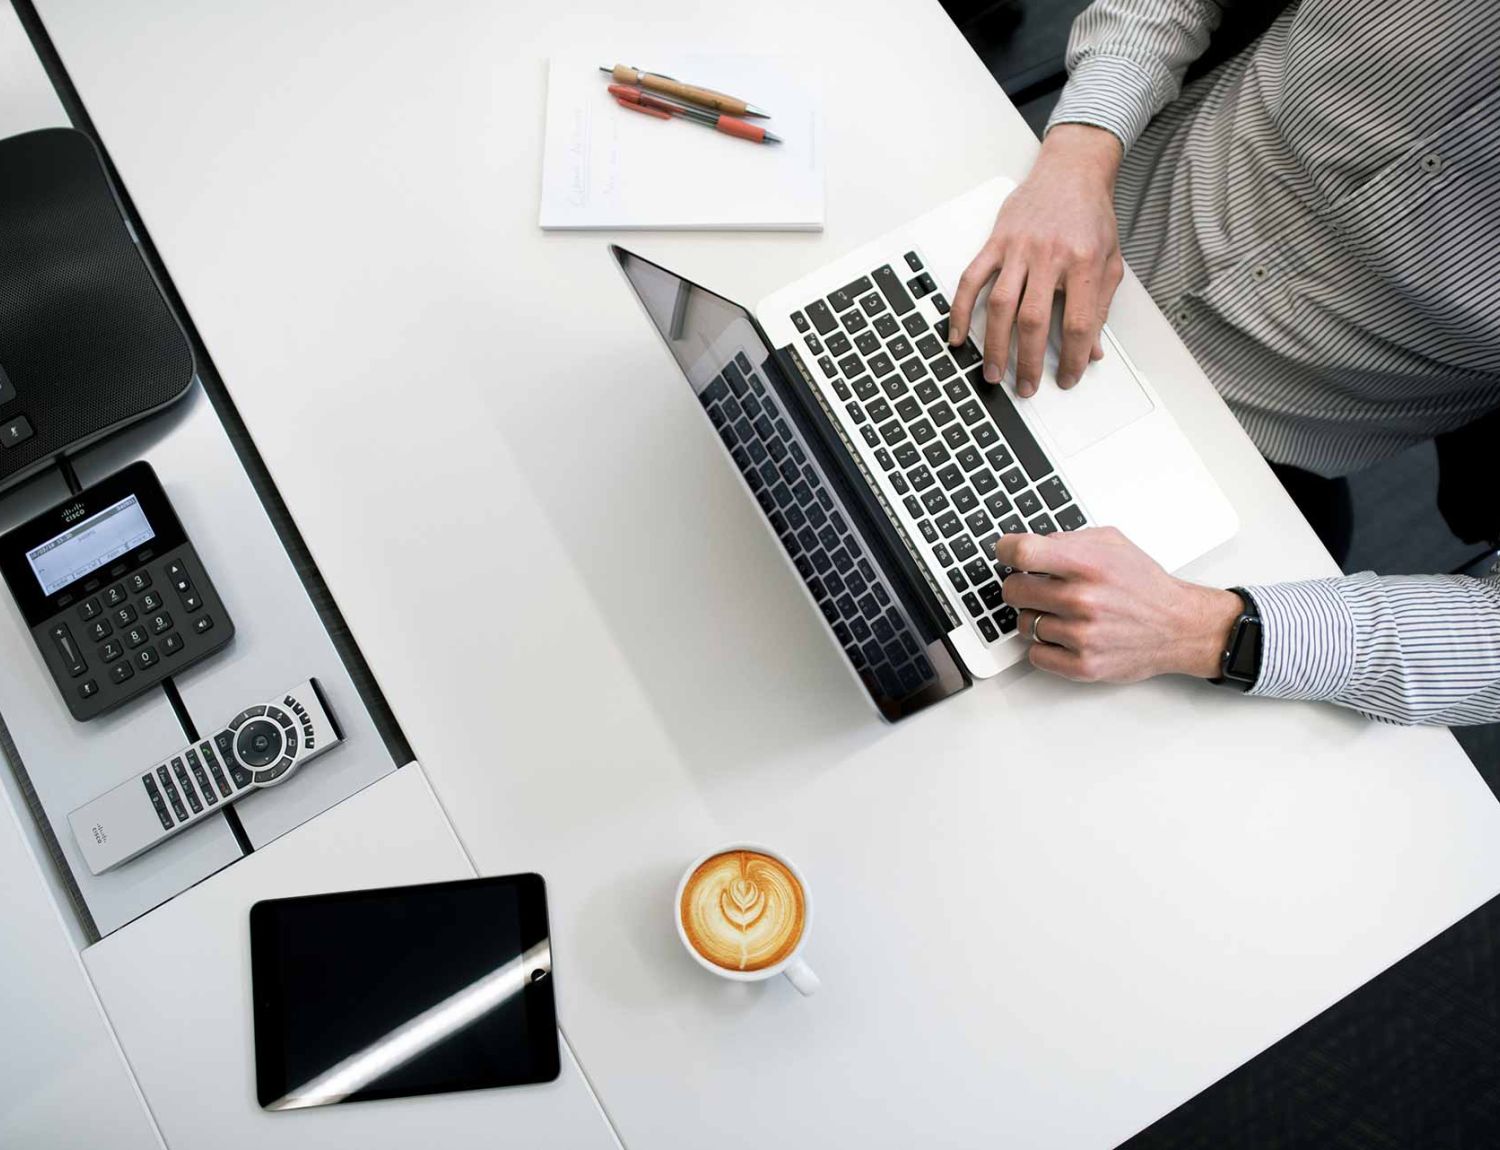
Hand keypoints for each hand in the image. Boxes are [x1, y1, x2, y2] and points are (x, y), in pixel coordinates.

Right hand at [948, 124, 1124, 396]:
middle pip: (1033, 320)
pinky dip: (960, 310)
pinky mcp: (996, 242)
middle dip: (1029, 361)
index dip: (1074, 357)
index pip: (1078, 322)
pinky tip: (957, 335)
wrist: (1071, 171)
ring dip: (994, 344)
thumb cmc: (1090, 216)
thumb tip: (1093, 350)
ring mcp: (1018, 248)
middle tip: (1026, 387)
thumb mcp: (1109, 261)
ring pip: (1000, 305)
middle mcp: (1049, 255)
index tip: (1069, 378)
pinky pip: (971, 280)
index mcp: (1083, 261)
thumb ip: (1100, 306)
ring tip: (993, 372)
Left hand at [995, 527, 1242, 682]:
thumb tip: (1029, 544)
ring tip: (1063, 613)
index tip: (1006, 553)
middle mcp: (1083, 600)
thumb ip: (1068, 539)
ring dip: (1037, 617)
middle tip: (1037, 587)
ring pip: (1023, 624)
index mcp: (1088, 565)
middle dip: (1021, 586)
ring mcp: (1081, 636)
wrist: (1178, 627)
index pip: (1022, 553)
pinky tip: (1064, 635)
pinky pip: (1035, 654)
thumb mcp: (1112, 544)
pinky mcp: (1082, 665)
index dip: (1006, 550)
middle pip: (1013, 590)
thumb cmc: (1144, 585)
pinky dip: (1045, 646)